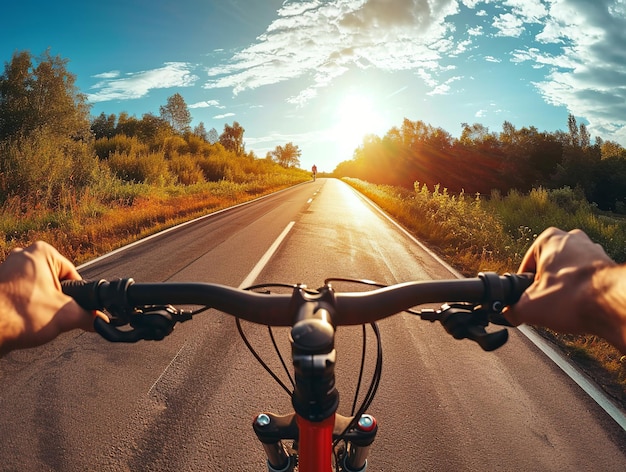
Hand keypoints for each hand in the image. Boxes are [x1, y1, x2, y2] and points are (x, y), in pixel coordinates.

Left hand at [0, 241, 106, 355]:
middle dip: (57, 301)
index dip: (77, 296)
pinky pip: (22, 296)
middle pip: (56, 283)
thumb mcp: (66, 315)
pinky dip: (26, 309)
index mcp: (42, 252)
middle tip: (53, 315)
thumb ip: (89, 316)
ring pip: (39, 291)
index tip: (75, 310)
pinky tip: (24, 320)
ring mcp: (8, 269)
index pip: (74, 275)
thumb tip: (100, 321)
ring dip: (41, 306)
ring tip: (36, 318)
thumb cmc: (16, 314)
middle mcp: (23, 256)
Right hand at [504, 227, 625, 352]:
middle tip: (548, 304)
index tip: (529, 300)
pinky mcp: (608, 265)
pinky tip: (582, 306)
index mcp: (547, 239)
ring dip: (565, 289)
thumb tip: (510, 314)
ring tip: (566, 307)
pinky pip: (588, 280)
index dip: (525, 288)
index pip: (526, 267)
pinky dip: (583, 292)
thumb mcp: (528, 307)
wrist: (613, 305)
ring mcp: (593, 250)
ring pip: (569, 273)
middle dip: (547, 286)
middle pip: (549, 269)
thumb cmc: (573, 297)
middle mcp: (572, 239)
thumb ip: (512, 309)